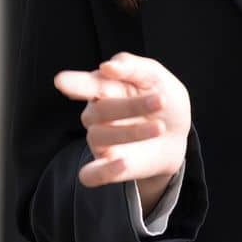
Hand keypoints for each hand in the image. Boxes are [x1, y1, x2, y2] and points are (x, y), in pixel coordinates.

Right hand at [53, 51, 190, 189]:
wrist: (179, 136)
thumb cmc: (163, 101)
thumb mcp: (157, 77)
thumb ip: (134, 67)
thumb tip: (106, 66)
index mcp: (104, 88)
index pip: (86, 84)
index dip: (74, 83)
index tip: (61, 81)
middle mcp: (96, 114)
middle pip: (99, 110)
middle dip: (130, 105)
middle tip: (161, 100)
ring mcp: (100, 142)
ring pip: (99, 137)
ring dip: (132, 132)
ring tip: (159, 127)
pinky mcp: (107, 167)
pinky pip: (90, 174)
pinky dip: (102, 171)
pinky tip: (122, 163)